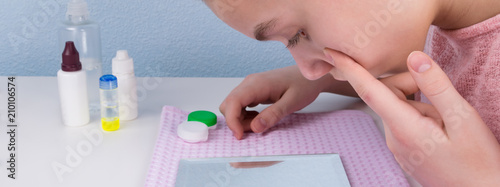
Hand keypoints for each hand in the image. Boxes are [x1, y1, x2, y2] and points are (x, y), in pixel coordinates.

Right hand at [220, 65, 331, 138]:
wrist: (311, 74)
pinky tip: (261, 119)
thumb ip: (273, 115)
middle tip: (255, 131)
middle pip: (228, 105)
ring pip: (233, 106)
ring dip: (241, 120)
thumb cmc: (305, 85)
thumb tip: (254, 128)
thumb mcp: (292, 102)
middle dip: (236, 122)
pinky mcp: (253, 91)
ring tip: (261, 125)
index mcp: (257, 84)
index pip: (232, 102)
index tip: (240, 137)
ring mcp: (250, 86)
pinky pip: (241, 105)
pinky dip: (246, 116)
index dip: (232, 121)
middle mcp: (249, 83)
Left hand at [323, 49, 499, 185]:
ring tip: (446, 121)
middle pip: (389, 94)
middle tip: (442, 99)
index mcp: (404, 128)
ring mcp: (398, 145)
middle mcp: (394, 137)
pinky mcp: (404, 149)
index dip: (350, 69)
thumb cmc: (477, 161)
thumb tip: (413, 57)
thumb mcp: (462, 118)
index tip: (333, 53)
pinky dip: (420, 114)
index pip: (369, 91)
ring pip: (399, 107)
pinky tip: (441, 128)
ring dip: (420, 103)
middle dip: (412, 85)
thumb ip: (436, 85)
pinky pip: (404, 120)